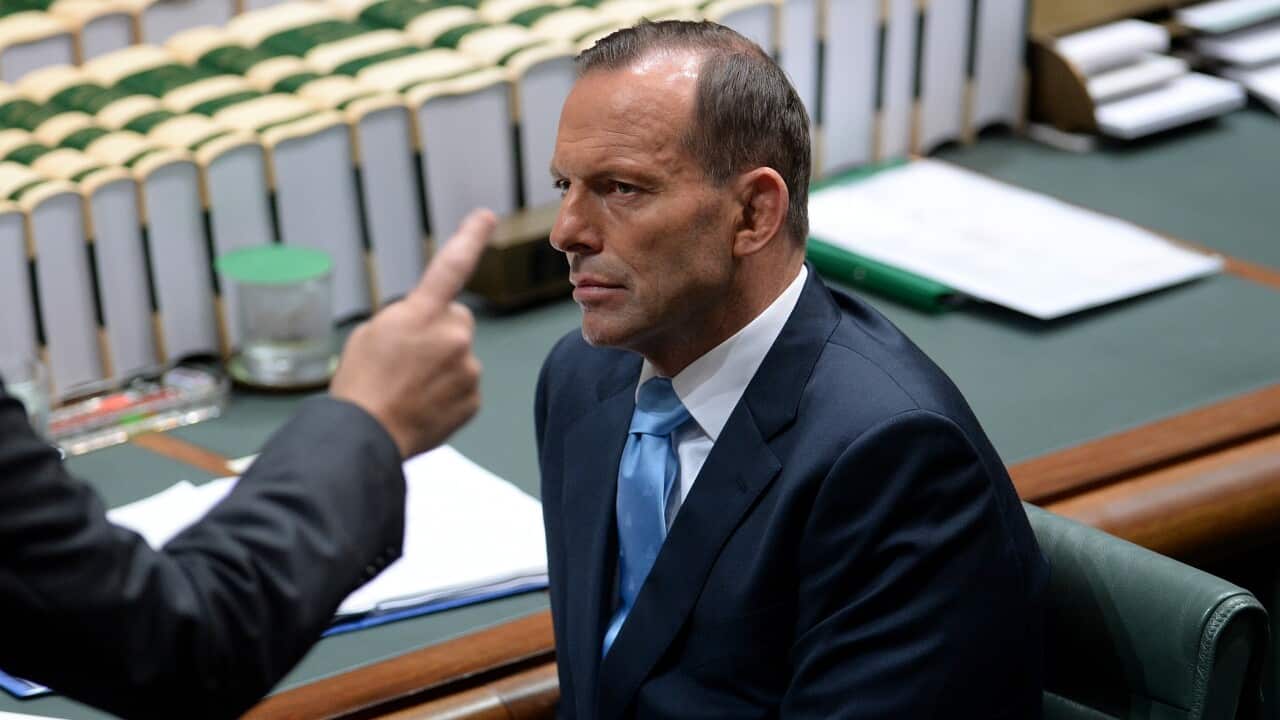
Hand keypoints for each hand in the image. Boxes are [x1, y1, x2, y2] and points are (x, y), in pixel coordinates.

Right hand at [331, 210, 495, 457]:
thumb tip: (430, 326)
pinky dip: (447, 391)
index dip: (470, 238)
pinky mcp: (473, 397)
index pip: (451, 266)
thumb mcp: (371, 334)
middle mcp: (453, 336)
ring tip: (408, 387)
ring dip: (441, 364)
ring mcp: (467, 368)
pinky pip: (463, 384)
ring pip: (460, 354)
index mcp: (421, 313)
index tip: (485, 216)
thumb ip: (408, 319)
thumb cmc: (361, 384)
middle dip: (438, 332)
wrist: (365, 435)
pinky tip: (421, 403)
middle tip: (405, 359)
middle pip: (456, 319)